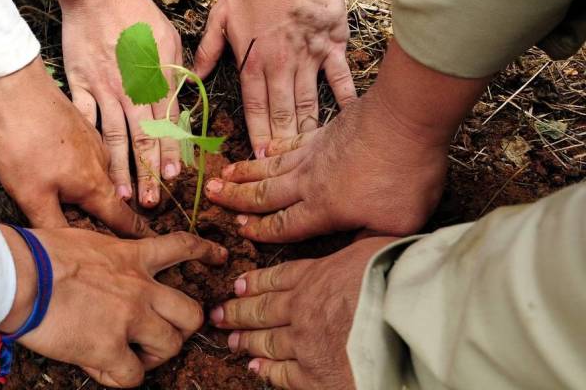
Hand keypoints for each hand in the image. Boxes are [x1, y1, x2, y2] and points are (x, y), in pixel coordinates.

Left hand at [0, 57, 152, 235]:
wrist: (20, 91)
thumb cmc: (25, 146)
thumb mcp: (32, 196)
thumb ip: (53, 226)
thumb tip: (67, 252)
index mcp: (95, 185)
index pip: (123, 219)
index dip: (136, 235)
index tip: (151, 246)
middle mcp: (103, 164)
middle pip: (112, 197)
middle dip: (114, 215)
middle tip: (109, 231)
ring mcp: (93, 143)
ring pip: (101, 175)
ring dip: (96, 190)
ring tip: (82, 203)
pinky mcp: (81, 128)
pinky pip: (89, 156)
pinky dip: (84, 169)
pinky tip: (66, 170)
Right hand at [0, 227, 228, 387]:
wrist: (18, 273)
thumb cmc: (39, 253)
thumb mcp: (86, 240)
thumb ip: (108, 255)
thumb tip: (103, 268)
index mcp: (133, 257)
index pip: (182, 247)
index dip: (206, 252)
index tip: (220, 257)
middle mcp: (140, 288)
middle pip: (192, 313)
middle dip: (183, 328)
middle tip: (163, 333)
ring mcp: (129, 319)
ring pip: (171, 346)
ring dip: (155, 356)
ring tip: (133, 356)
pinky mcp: (109, 348)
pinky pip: (134, 376)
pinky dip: (122, 377)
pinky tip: (103, 369)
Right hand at [46, 0, 182, 207]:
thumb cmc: (136, 14)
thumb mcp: (170, 40)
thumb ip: (177, 73)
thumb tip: (182, 101)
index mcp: (156, 82)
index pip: (166, 126)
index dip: (170, 154)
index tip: (172, 178)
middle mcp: (132, 92)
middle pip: (141, 140)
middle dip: (147, 174)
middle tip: (150, 202)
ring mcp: (104, 91)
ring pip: (113, 137)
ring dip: (118, 169)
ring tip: (121, 196)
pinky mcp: (80, 86)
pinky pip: (84, 120)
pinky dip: (87, 145)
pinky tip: (88, 166)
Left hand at [194, 0, 354, 157]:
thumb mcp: (220, 15)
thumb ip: (207, 50)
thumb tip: (194, 79)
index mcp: (252, 63)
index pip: (254, 110)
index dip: (256, 138)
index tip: (259, 162)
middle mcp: (280, 67)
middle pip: (281, 114)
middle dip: (282, 145)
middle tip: (284, 171)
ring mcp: (308, 59)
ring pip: (307, 103)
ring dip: (306, 131)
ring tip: (309, 155)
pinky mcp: (332, 48)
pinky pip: (340, 78)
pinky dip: (345, 99)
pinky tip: (348, 119)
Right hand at [203, 40, 490, 241]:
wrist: (407, 118)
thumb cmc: (406, 175)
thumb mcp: (396, 223)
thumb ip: (369, 240)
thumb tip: (357, 254)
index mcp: (323, 208)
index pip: (284, 225)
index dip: (260, 231)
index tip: (240, 230)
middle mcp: (309, 181)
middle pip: (265, 193)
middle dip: (236, 198)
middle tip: (209, 195)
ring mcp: (314, 154)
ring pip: (270, 167)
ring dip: (244, 172)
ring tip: (222, 174)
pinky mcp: (324, 132)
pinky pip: (288, 143)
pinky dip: (272, 147)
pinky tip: (263, 148)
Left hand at [209, 237, 393, 388]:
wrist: (404, 316)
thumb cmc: (395, 278)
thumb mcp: (371, 248)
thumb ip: (353, 254)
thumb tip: (357, 252)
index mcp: (314, 275)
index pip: (276, 278)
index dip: (255, 282)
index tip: (237, 285)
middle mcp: (301, 308)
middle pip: (262, 309)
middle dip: (237, 312)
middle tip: (218, 314)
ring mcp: (304, 342)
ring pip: (266, 340)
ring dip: (246, 340)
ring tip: (231, 339)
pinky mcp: (315, 374)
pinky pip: (284, 374)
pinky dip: (267, 371)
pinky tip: (256, 368)